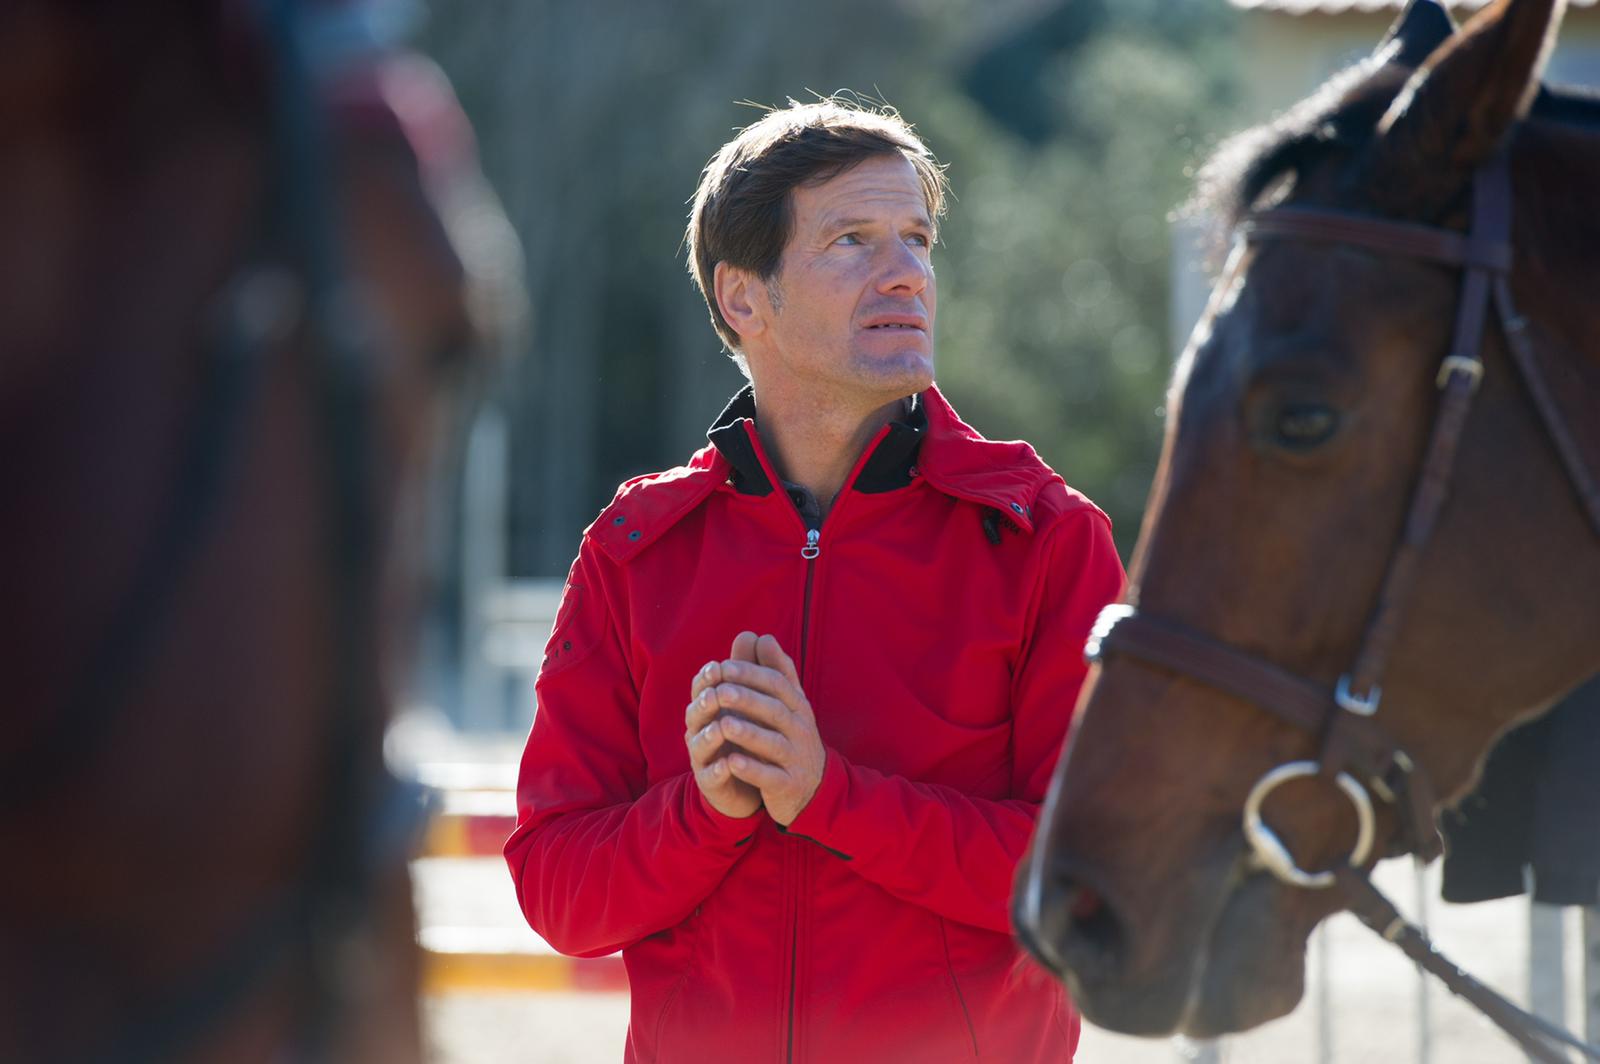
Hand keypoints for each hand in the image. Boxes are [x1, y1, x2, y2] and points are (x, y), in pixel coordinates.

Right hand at [685, 632, 762, 818]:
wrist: (751, 782)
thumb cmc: (747, 734)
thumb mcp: (752, 701)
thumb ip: (752, 669)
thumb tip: (751, 633)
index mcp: (711, 709)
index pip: (703, 689)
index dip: (707, 679)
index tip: (717, 667)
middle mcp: (702, 730)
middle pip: (696, 713)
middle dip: (705, 702)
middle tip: (717, 693)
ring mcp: (704, 757)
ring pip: (700, 743)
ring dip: (709, 734)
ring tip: (722, 727)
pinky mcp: (711, 782)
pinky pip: (712, 775)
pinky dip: (719, 770)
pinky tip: (728, 765)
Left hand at [711, 634, 825, 826]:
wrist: (813, 788)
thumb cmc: (791, 737)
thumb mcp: (786, 704)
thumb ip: (773, 671)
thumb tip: (760, 636)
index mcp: (797, 707)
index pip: (776, 684)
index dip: (750, 674)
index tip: (722, 667)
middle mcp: (800, 730)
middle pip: (775, 710)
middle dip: (748, 699)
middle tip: (721, 690)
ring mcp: (795, 758)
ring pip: (773, 744)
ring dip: (749, 733)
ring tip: (724, 724)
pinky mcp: (788, 786)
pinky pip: (771, 777)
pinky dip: (752, 770)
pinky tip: (732, 762)